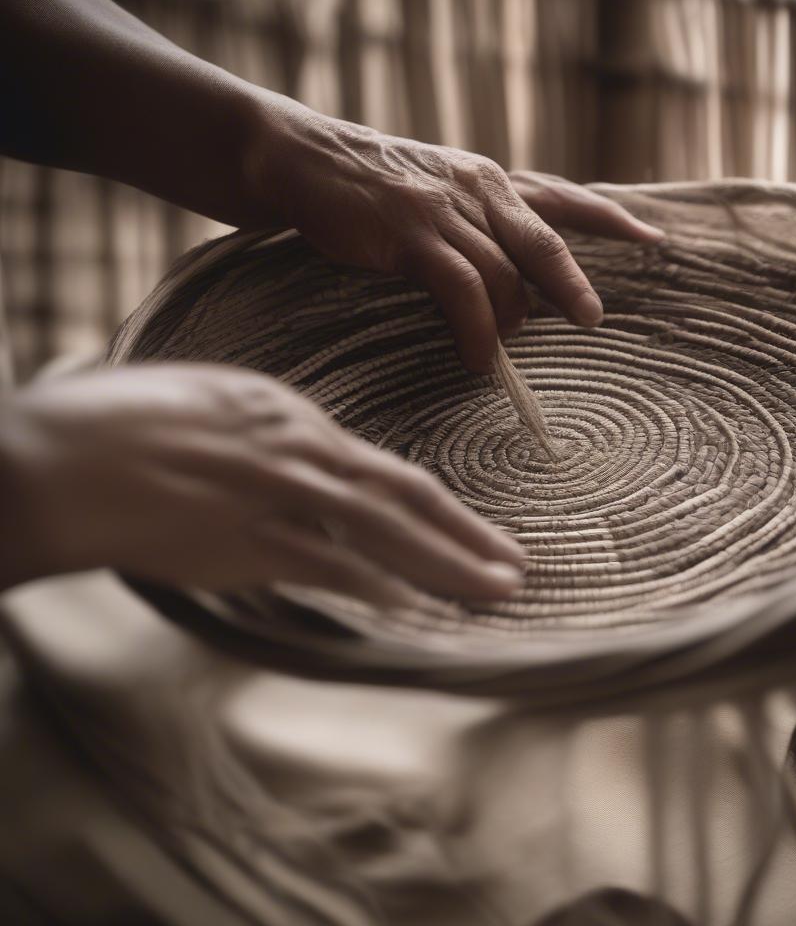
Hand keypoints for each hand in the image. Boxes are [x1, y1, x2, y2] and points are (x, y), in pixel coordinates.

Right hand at [0, 364, 524, 604]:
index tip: (467, 528)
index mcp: (288, 415)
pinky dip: (382, 589)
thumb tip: (299, 473)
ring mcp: (278, 497)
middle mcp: (298, 451)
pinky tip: (419, 609)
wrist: (57, 461)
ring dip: (448, 565)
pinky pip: (332, 568)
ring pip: (386, 535)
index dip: (435, 504)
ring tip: (497, 588)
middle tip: (516, 564)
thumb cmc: (119, 427)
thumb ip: (263, 441)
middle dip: (467, 534)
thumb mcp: (208, 408)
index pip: (380, 469)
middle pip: (405, 497)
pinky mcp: (246, 541)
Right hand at [252, 102, 662, 372]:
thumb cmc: (369, 189)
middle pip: (545, 240)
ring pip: (504, 274)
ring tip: (497, 357)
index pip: (562, 195)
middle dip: (573, 284)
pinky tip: (475, 356)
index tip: (651, 237)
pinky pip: (462, 290)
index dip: (610, 215)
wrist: (302, 160)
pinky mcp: (411, 234)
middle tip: (592, 321)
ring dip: (510, 323)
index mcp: (488, 178)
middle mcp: (477, 186)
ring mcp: (444, 208)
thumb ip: (477, 224)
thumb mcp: (435, 191)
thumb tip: (514, 282)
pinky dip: (476, 330)